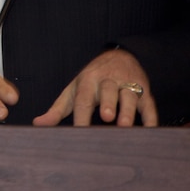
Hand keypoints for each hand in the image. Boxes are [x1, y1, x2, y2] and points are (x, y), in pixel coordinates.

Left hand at [32, 48, 157, 126]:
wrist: (120, 58)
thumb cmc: (91, 81)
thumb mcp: (73, 90)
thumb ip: (57, 109)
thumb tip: (38, 124)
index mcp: (88, 81)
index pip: (83, 98)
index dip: (81, 116)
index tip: (79, 132)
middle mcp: (109, 81)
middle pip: (108, 91)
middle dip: (108, 103)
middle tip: (106, 117)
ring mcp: (128, 85)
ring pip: (130, 95)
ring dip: (128, 110)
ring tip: (125, 125)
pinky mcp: (145, 91)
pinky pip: (149, 104)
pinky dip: (151, 117)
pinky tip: (150, 130)